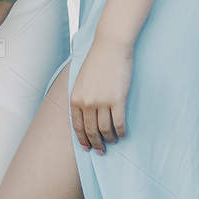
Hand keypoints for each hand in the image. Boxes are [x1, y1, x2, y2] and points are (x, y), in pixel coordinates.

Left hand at [71, 34, 133, 153]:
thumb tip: (84, 114)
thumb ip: (81, 96)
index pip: (77, 126)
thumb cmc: (96, 61)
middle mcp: (87, 103)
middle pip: (91, 131)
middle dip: (95, 144)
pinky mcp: (118, 100)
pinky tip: (123, 134)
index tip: (87, 147)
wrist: (110, 46)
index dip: (82, 139)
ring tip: (113, 142)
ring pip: (105, 130)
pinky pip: (119, 123)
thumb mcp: (81, 79)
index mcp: (75, 98)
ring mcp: (102, 102)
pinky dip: (121, 132)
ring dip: (109, 139)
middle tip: (101, 151)